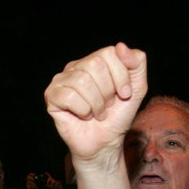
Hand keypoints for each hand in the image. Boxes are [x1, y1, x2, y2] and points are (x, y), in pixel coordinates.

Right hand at [44, 43, 147, 164]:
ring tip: (96, 112)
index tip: (124, 94)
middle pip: (94, 65)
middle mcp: (76, 67)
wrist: (105, 142)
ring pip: (82, 81)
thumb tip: (120, 46)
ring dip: (96, 103)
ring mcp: (61, 80)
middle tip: (107, 105)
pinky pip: (69, 96)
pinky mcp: (52, 96)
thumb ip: (137, 63)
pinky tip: (83, 115)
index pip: (109, 53)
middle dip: (107, 90)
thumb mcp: (137, 88)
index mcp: (95, 60)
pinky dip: (83, 110)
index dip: (120, 76)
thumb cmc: (117, 115)